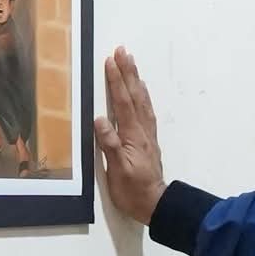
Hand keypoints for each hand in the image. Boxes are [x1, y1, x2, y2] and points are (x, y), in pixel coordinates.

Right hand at [93, 46, 166, 224]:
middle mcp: (142, 131)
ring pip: (142, 102)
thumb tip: (100, 119)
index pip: (123, 103)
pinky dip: (143, 98)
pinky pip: (146, 112)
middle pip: (135, 96)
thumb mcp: (117, 170)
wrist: (155, 204)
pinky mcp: (148, 141)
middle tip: (123, 51)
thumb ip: (110, 144)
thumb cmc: (132, 190)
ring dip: (136, 81)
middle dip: (128, 73)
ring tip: (131, 64)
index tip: (110, 61)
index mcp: (133, 135)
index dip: (116, 82)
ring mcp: (147, 135)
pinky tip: (141, 92)